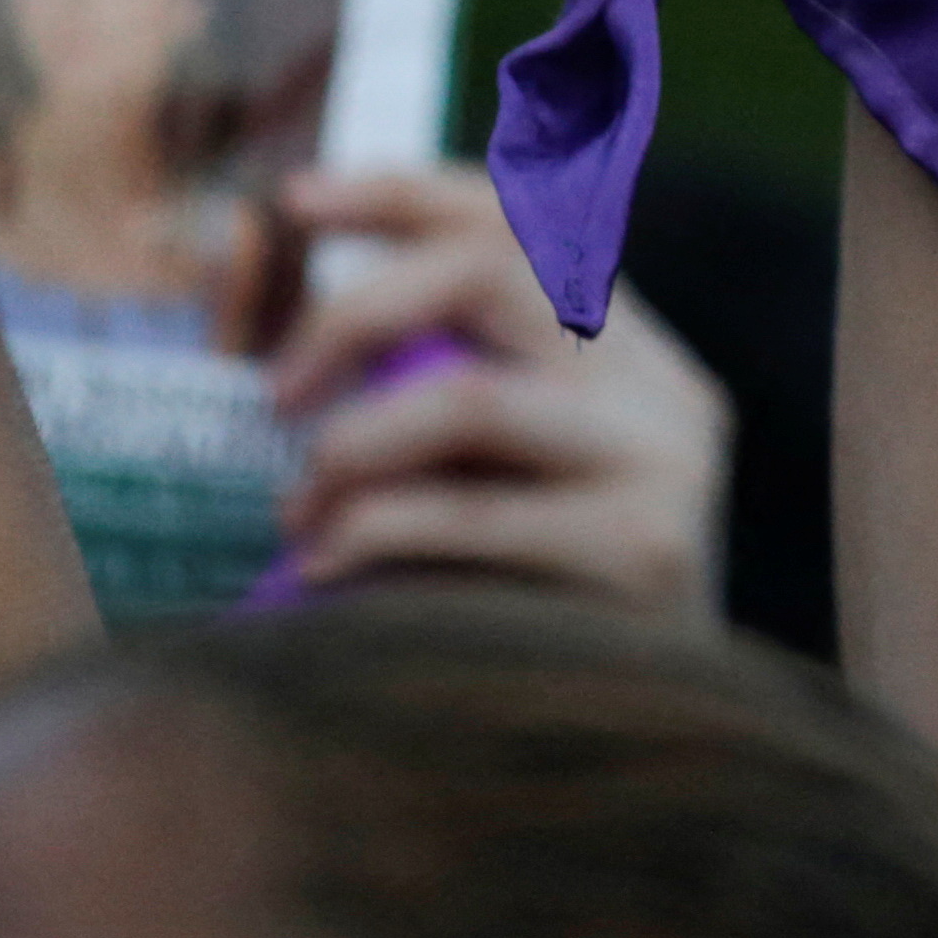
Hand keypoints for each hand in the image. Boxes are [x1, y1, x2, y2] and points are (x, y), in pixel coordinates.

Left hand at [264, 167, 730, 617]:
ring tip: (297, 508)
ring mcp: (664, 461)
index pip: (514, 218)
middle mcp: (658, 381)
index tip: (290, 202)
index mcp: (625, 343)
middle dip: (355, 313)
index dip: (398, 193)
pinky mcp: (643, 550)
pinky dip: (376, 528)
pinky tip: (325, 563)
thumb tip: (300, 351)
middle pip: (493, 268)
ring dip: (352, 445)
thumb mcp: (500, 475)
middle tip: (273, 395)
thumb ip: (444, 393)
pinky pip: (473, 513)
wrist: (661, 745)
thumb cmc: (538, 600)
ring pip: (471, 396)